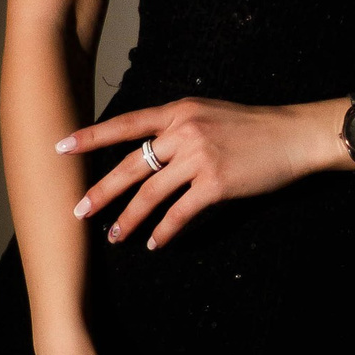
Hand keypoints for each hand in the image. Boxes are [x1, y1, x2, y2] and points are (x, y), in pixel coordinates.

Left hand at [58, 96, 337, 250]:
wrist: (292, 136)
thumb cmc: (252, 126)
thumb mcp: (209, 113)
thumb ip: (178, 126)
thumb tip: (150, 148)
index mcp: (178, 111)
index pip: (125, 124)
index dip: (91, 137)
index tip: (61, 147)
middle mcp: (183, 132)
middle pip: (130, 165)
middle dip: (101, 191)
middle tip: (78, 210)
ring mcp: (198, 157)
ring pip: (150, 194)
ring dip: (128, 218)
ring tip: (114, 236)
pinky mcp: (215, 184)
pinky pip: (179, 213)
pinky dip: (164, 231)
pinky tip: (154, 243)